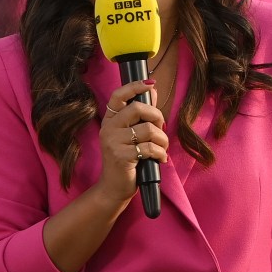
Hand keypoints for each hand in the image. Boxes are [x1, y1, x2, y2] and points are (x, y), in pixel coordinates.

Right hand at [96, 80, 168, 205]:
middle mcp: (108, 129)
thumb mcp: (131, 135)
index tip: (150, 84)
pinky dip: (160, 153)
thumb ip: (141, 114)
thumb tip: (153, 90)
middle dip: (157, 117)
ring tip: (162, 148)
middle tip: (161, 129)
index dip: (135, 86)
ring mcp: (113, 142)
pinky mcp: (122, 156)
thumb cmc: (126, 161)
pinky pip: (150, 147)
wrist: (114, 188)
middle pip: (138, 108)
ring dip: (163, 140)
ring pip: (148, 129)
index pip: (118, 95)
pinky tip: (160, 159)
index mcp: (110, 121)